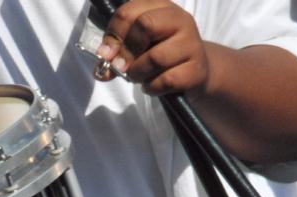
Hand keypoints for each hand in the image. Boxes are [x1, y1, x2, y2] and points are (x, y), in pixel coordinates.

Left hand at [95, 0, 210, 96]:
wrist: (195, 74)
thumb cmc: (161, 57)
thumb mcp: (138, 49)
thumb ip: (116, 55)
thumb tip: (101, 69)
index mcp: (161, 8)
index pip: (129, 11)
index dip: (113, 34)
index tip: (106, 53)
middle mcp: (180, 20)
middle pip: (146, 25)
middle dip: (126, 51)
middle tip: (119, 67)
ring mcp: (192, 44)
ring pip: (156, 57)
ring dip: (138, 73)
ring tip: (138, 77)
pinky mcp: (196, 69)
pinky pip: (167, 80)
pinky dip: (152, 87)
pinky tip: (153, 86)